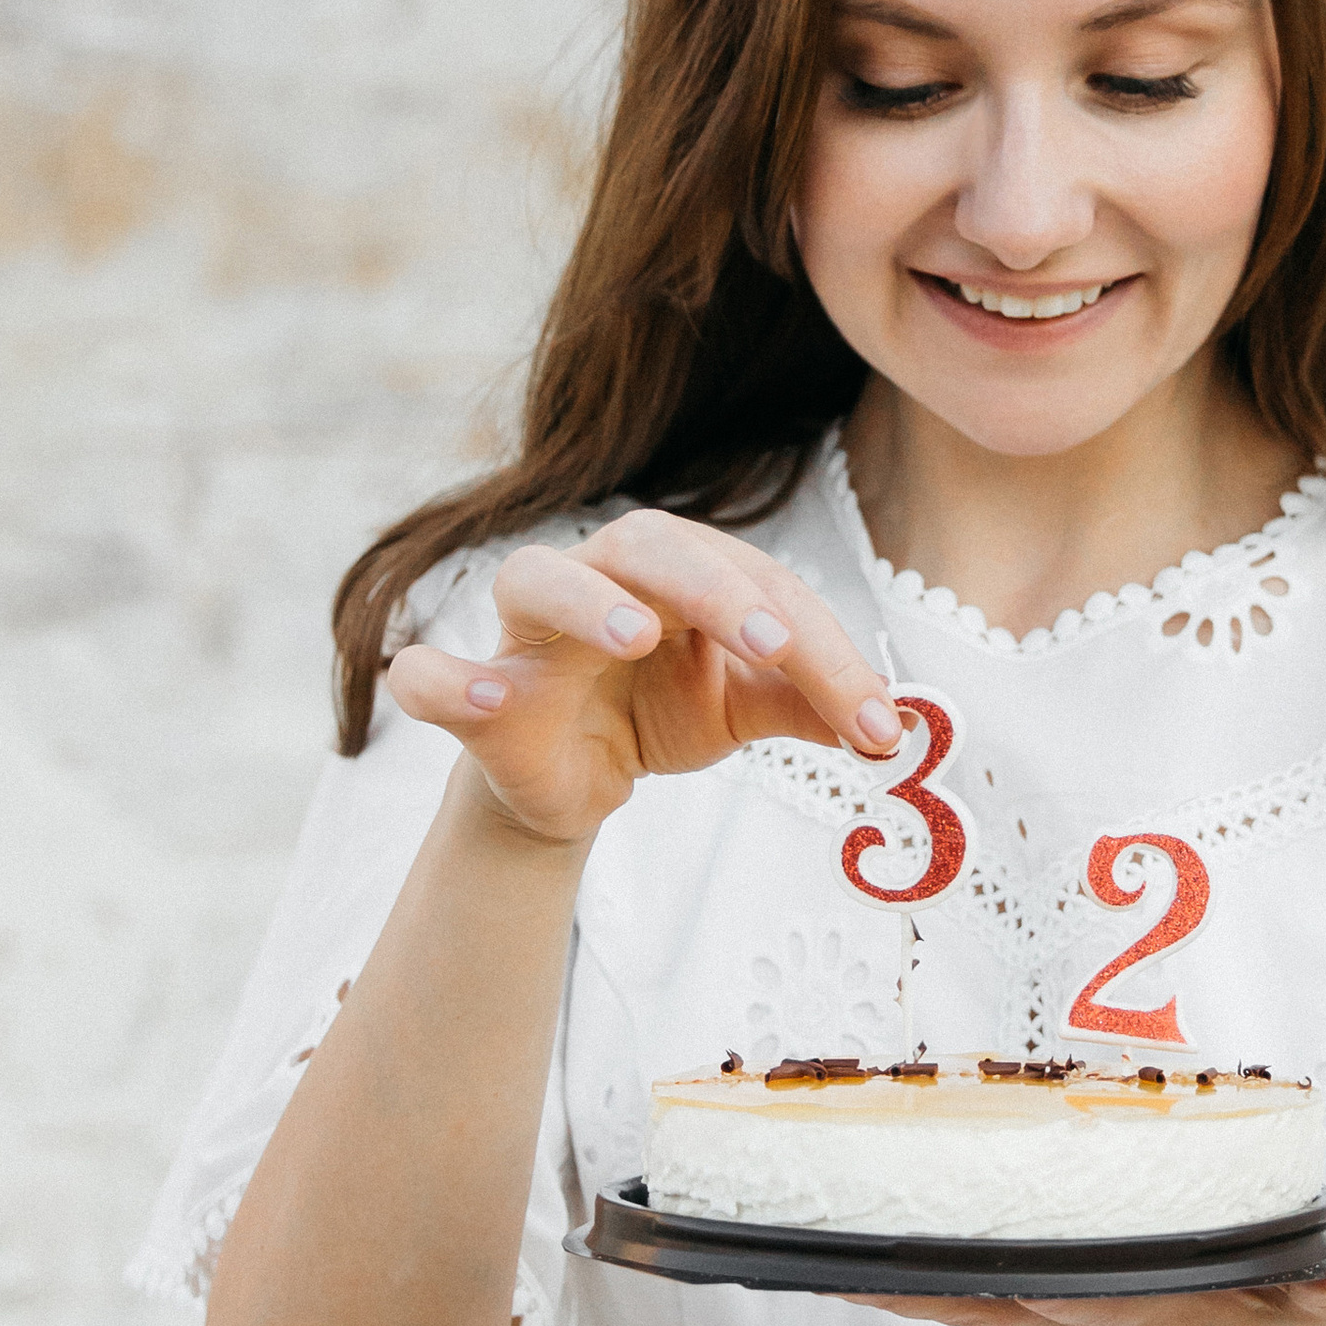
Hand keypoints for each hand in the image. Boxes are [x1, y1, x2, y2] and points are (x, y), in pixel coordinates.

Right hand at [385, 508, 906, 846]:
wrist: (574, 781)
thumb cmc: (661, 710)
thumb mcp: (746, 708)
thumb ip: (810, 703)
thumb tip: (895, 722)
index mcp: (677, 569)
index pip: (756, 580)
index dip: (822, 647)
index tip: (878, 720)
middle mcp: (600, 577)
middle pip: (649, 544)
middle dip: (718, 588)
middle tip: (775, 643)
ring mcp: (527, 634)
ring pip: (536, 577)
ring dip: (588, 601)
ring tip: (637, 636)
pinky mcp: (474, 698)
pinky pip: (430, 675)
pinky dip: (442, 679)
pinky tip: (485, 698)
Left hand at [851, 1264, 1325, 1325]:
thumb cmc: (1261, 1311)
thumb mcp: (1303, 1300)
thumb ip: (1325, 1286)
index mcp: (1133, 1311)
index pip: (1078, 1304)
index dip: (1036, 1295)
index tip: (998, 1280)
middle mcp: (1072, 1314)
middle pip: (981, 1307)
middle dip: (920, 1290)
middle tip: (849, 1261)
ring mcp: (1042, 1311)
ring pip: (951, 1299)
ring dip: (890, 1282)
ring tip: (815, 1248)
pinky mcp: (1025, 1299)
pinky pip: (951, 1287)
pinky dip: (899, 1275)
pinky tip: (845, 1251)